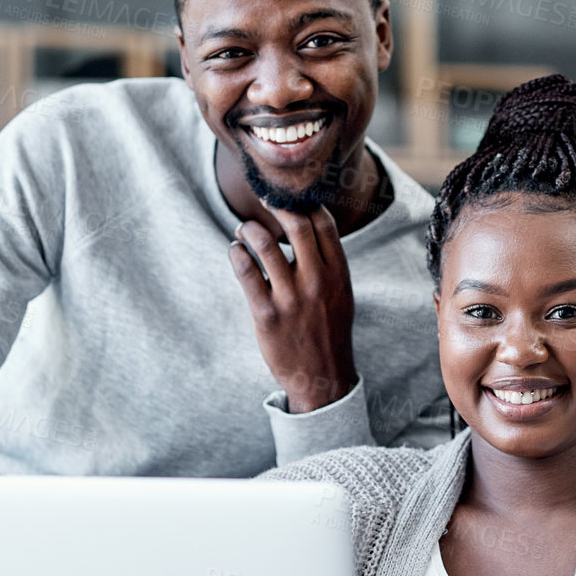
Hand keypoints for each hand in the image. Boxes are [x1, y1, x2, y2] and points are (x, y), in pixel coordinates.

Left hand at [227, 205, 357, 412]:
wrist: (322, 376)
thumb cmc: (328, 330)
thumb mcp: (340, 293)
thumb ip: (328, 261)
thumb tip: (308, 223)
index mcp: (338, 274)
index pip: (323, 223)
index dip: (304, 204)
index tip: (290, 199)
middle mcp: (316, 282)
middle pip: (296, 225)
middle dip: (276, 206)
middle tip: (264, 201)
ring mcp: (290, 298)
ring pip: (263, 244)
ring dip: (249, 228)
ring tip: (244, 230)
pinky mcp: (266, 314)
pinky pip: (245, 271)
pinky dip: (236, 253)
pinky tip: (235, 251)